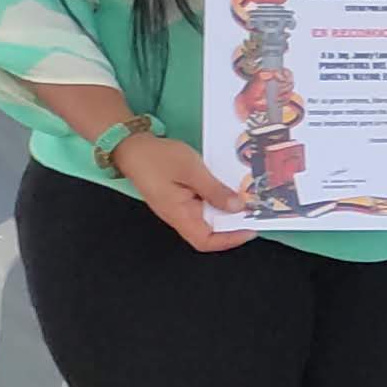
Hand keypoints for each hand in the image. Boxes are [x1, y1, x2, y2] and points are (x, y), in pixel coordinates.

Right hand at [110, 133, 254, 252]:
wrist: (131, 145)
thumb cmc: (158, 158)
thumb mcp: (192, 170)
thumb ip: (215, 191)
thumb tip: (238, 207)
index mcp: (179, 215)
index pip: (205, 241)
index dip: (229, 240)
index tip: (250, 229)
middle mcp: (178, 215)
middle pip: (210, 230)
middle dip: (233, 223)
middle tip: (256, 210)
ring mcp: (178, 206)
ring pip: (207, 216)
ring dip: (227, 209)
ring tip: (247, 199)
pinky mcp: (179, 196)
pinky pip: (202, 203)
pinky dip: (217, 198)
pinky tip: (230, 187)